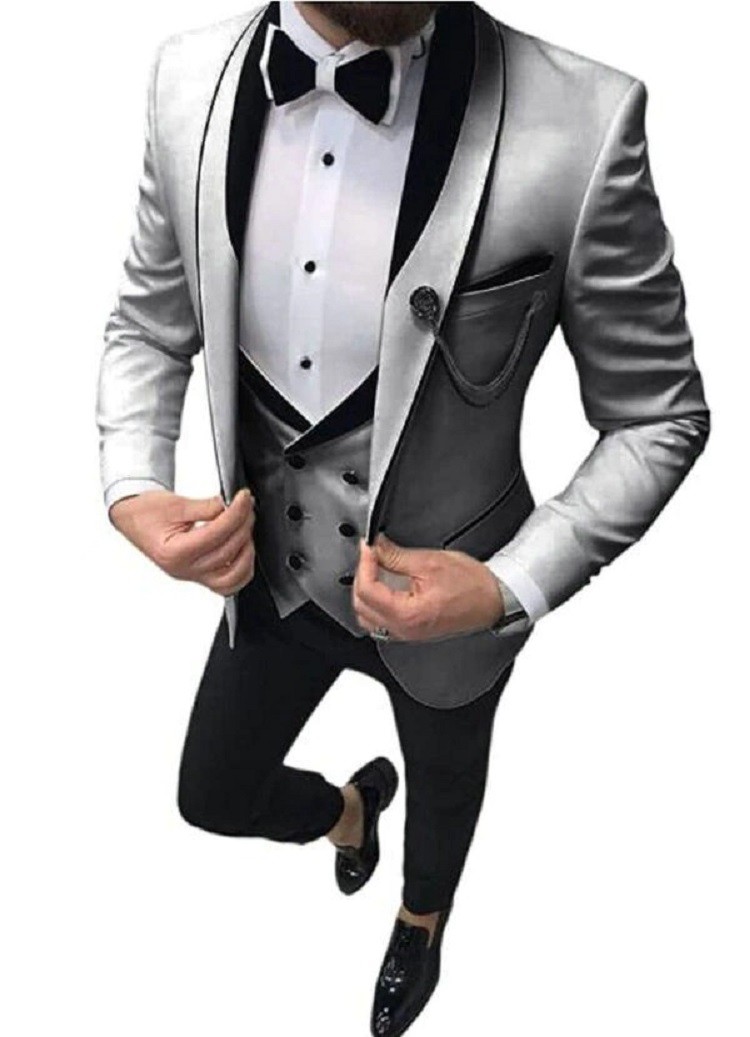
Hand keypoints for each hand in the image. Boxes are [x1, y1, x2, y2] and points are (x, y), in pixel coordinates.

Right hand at [108, 487, 256, 596]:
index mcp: (175, 552)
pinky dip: (242, 570)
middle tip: (246, 506)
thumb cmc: (145, 513)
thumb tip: (228, 506)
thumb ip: (205, 507)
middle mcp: (184, 569)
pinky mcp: (199, 577)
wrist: (132, 519)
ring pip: (233, 575)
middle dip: (243, 524)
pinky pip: (228, 584)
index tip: (243, 498)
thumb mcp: (174, 503)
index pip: (217, 533)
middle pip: (228, 551)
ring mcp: (192, 576)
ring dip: (247, 550)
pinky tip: (244, 550)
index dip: (236, 513)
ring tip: (245, 527)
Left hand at [352, 533, 504, 641]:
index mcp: (407, 614)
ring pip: (367, 616)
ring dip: (366, 591)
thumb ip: (396, 555)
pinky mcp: (411, 631)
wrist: (492, 599)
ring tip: (376, 568)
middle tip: (372, 554)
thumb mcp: (430, 562)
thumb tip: (376, 547)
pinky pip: (380, 621)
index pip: (367, 590)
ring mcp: (406, 633)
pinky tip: (385, 586)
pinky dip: (376, 603)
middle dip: (363, 576)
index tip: (369, 547)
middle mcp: (403, 629)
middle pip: (362, 604)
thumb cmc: (472, 585)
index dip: (365, 563)